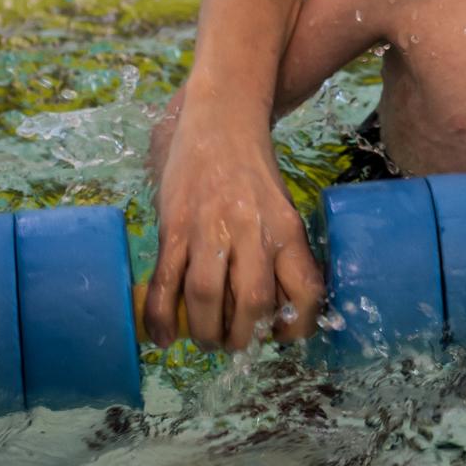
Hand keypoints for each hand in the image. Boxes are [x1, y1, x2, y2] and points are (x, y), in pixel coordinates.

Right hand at [142, 88, 324, 349]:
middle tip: (234, 344)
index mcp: (287, 228)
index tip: (281, 336)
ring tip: (205, 341)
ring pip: (205, 296)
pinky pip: (165, 280)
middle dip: (243, 337)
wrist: (221, 121)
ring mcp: (209, 227)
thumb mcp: (282, 209)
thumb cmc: (253, 173)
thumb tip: (277, 307)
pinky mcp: (174, 226)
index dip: (297, 326)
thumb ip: (282, 253)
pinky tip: (162, 338)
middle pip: (252, 301)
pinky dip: (161, 315)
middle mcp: (251, 230)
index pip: (304, 289)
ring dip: (204, 331)